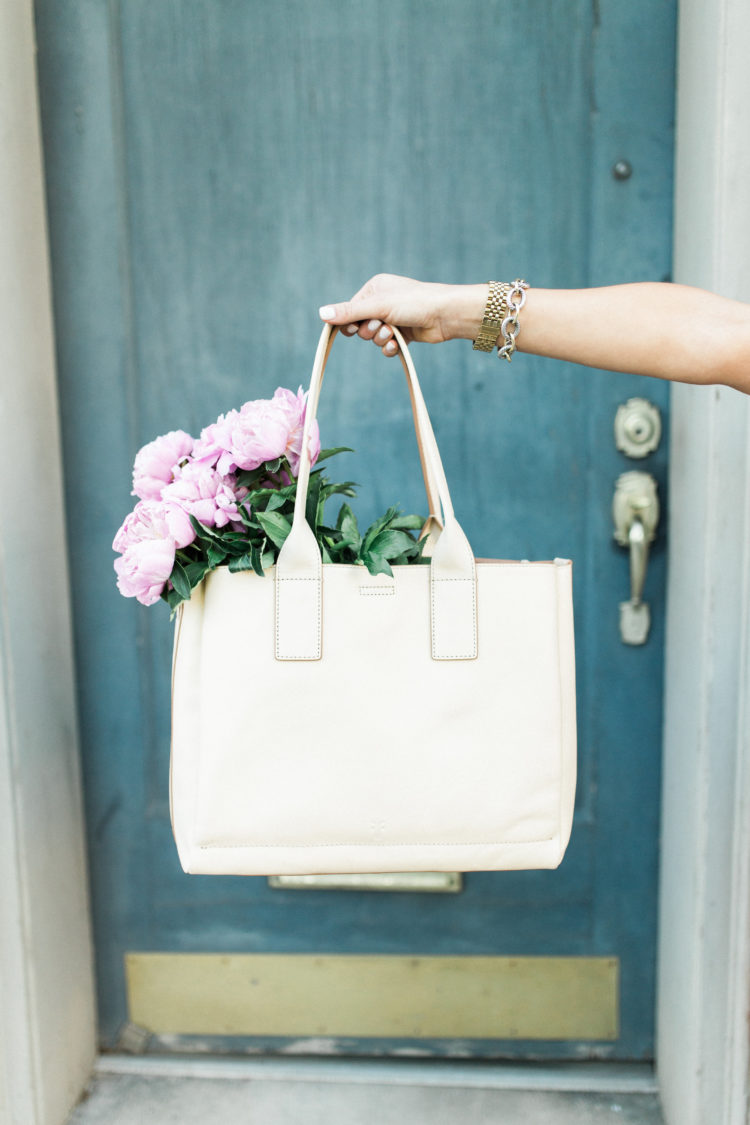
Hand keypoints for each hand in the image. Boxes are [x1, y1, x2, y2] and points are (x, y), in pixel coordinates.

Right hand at [319, 273, 485, 355]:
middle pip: (360, 325)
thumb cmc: (414, 303)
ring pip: (373, 337)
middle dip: (369, 331)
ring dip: (381, 339)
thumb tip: (321, 314)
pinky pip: (386, 346)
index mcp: (374, 288)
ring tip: (393, 334)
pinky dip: (390, 348)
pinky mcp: (403, 333)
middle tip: (382, 327)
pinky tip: (397, 346)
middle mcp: (382, 302)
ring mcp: (393, 318)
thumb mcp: (378, 306)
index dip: (350, 322)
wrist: (446, 315)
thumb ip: (349, 312)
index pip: (350, 309)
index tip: (351, 329)